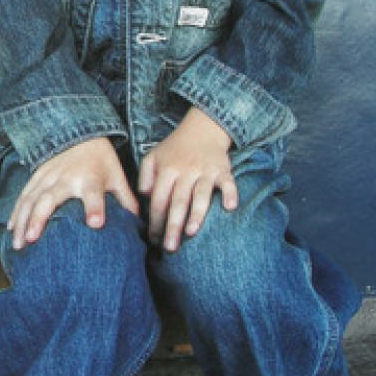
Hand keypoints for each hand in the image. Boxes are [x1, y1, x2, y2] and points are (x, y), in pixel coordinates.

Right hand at [8, 137, 137, 249]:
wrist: (81, 132)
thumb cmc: (101, 159)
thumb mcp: (117, 176)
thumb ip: (126, 200)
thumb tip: (138, 225)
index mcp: (91, 178)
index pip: (93, 194)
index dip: (95, 207)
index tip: (96, 224)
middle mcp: (67, 177)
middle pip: (51, 198)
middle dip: (39, 218)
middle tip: (32, 239)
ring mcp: (48, 176)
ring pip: (32, 198)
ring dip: (23, 220)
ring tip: (19, 243)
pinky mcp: (37, 175)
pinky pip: (24, 195)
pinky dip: (16, 211)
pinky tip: (11, 228)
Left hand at [138, 107, 237, 251]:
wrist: (203, 128)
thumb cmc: (175, 148)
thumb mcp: (153, 157)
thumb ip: (145, 178)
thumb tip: (147, 199)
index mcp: (167, 169)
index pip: (159, 199)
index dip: (155, 220)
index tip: (153, 239)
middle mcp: (186, 170)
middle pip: (178, 201)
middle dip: (173, 225)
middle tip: (169, 247)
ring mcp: (205, 170)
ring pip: (201, 194)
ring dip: (197, 213)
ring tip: (191, 232)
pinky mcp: (223, 170)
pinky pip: (228, 182)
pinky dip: (230, 193)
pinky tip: (230, 207)